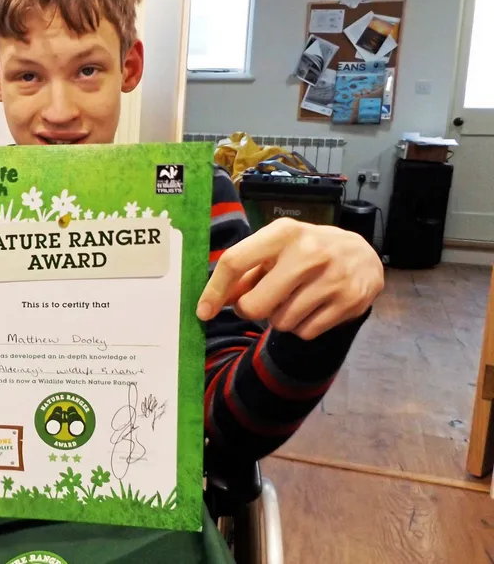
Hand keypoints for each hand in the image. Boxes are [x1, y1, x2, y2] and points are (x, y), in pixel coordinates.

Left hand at [197, 217, 382, 339]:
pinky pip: (305, 332)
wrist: (363, 256)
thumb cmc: (306, 251)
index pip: (236, 261)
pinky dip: (301, 327)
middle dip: (250, 311)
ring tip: (293, 300)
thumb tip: (214, 301)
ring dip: (279, 319)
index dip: (214, 290)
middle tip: (259, 303)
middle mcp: (309, 252)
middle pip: (256, 305)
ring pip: (280, 322)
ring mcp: (332, 277)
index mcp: (283, 233)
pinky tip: (311, 309)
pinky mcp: (349, 301)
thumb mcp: (275, 251)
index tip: (203, 311)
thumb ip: (244, 274)